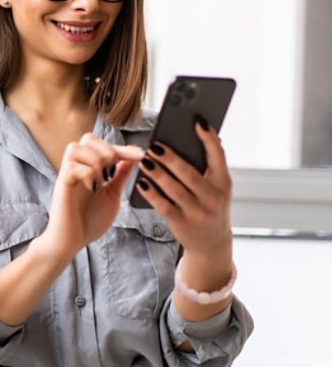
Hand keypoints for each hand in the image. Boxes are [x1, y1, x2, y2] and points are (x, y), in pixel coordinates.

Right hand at [41, 133, 144, 260]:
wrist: (72, 242)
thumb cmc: (90, 220)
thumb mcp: (112, 194)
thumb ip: (120, 175)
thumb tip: (132, 157)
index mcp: (91, 167)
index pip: (106, 146)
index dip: (125, 148)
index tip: (143, 154)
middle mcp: (78, 167)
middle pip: (88, 137)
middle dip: (107, 150)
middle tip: (112, 172)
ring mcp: (68, 174)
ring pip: (76, 147)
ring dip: (95, 160)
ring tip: (101, 180)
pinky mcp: (61, 184)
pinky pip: (71, 166)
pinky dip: (86, 173)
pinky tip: (92, 187)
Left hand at [136, 121, 232, 257]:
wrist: (211, 244)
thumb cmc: (210, 206)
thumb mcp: (217, 188)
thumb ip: (209, 167)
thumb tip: (196, 137)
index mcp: (224, 183)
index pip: (218, 156)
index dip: (208, 138)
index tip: (197, 122)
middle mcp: (213, 198)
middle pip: (189, 174)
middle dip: (171, 158)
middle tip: (155, 146)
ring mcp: (198, 212)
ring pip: (174, 189)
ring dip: (157, 173)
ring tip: (145, 160)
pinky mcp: (182, 223)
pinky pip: (163, 205)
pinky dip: (151, 193)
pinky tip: (141, 182)